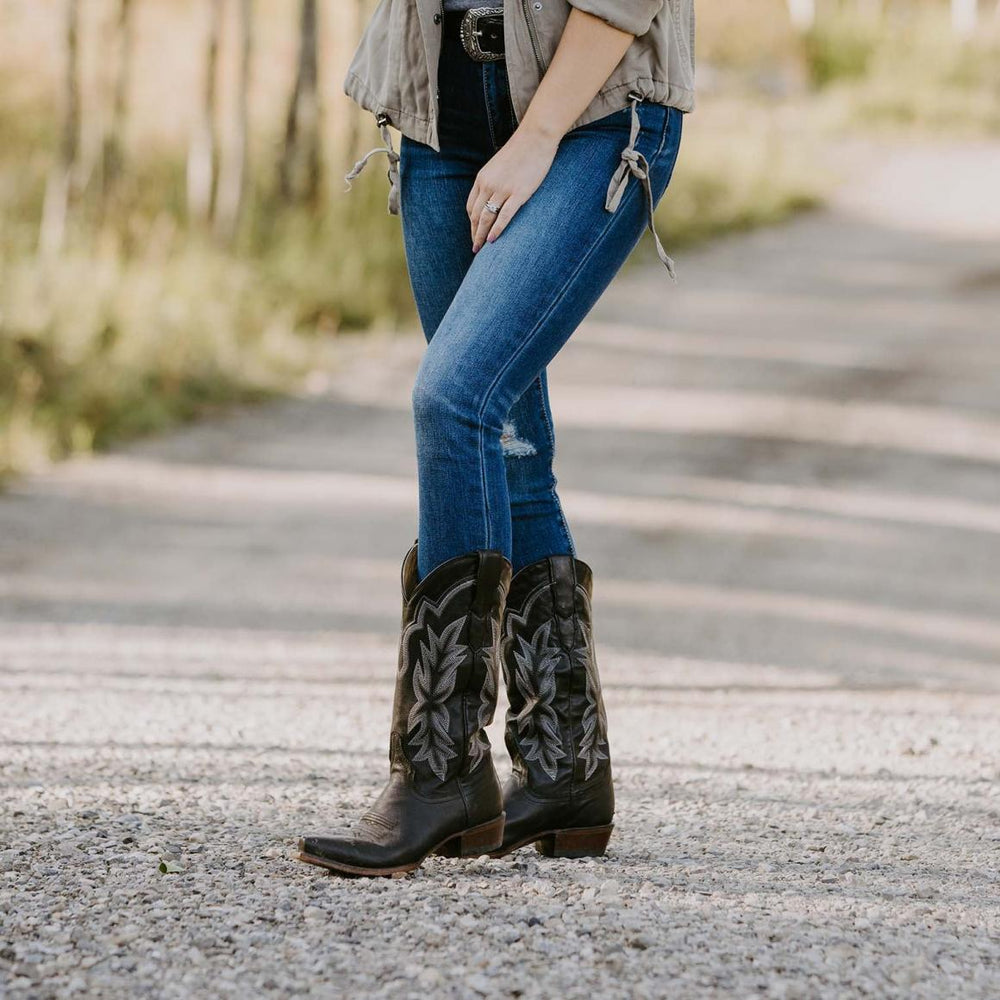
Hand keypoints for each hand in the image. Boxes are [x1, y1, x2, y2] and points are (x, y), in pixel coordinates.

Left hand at [467, 126, 560, 251]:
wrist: (535, 138)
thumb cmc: (521, 150)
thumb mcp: (499, 165)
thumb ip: (493, 180)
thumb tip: (494, 194)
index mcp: (482, 178)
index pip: (471, 206)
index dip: (472, 223)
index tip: (474, 233)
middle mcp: (489, 185)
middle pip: (477, 215)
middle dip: (474, 233)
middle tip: (475, 248)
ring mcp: (503, 190)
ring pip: (487, 218)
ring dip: (482, 236)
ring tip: (481, 249)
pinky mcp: (518, 194)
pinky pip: (504, 216)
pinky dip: (497, 230)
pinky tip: (493, 241)